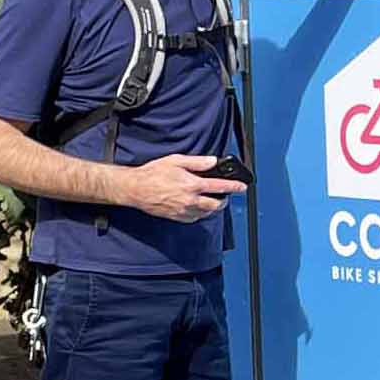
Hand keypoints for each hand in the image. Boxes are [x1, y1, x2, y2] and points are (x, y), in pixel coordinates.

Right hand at [125, 154, 243, 219]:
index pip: (220, 187)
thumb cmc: (153, 173)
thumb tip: (213, 161)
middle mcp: (190, 200)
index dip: (234, 187)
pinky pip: (194, 218)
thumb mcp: (176, 160)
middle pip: (216, 205)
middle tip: (225, 195)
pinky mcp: (177, 217)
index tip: (242, 187)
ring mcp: (184, 211)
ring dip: (212, 207)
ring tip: (211, 199)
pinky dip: (200, 213)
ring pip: (206, 213)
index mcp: (192, 185)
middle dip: (224, 200)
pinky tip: (197, 206)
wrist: (136, 189)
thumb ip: (197, 162)